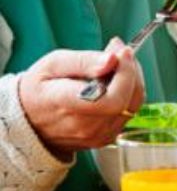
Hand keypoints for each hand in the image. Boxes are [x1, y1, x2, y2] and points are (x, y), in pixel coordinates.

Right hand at [18, 39, 145, 159]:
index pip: (110, 98)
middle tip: (122, 52)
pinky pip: (128, 113)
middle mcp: (83, 126)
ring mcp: (96, 136)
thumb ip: (84, 61)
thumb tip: (112, 60)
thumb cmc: (40, 88)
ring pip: (133, 106)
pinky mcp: (105, 138)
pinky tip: (116, 81)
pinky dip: (129, 93)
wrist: (29, 121)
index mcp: (65, 104)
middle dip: (132, 71)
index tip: (122, 52)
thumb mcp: (53, 64)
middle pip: (127, 101)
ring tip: (119, 64)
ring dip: (133, 81)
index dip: (125, 74)